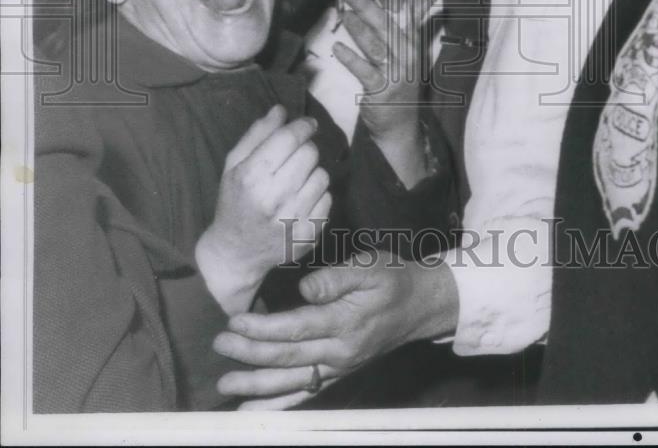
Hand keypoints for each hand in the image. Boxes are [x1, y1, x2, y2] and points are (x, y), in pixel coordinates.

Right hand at [196, 105, 331, 314]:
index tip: (309, 124)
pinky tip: (300, 201)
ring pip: (322, 175)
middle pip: (310, 154)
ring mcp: (294, 219)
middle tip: (295, 156)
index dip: (303, 126)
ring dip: (312, 173)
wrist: (236, 253)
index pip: (290, 139)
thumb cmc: (234, 202)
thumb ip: (257, 135)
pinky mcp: (309, 234)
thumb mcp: (234, 165)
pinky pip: (328, 199)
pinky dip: (317, 196)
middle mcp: (274, 198)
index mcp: (252, 177)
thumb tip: (281, 110)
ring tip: (295, 181)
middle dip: (305, 149)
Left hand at [213, 252, 458, 405]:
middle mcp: (340, 352)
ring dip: (257, 385)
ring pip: (292, 381)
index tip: (235, 322)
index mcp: (345, 322)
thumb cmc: (393, 278)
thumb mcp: (369, 265)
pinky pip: (306, 394)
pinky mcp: (339, 373)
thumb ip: (336, 278)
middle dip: (250, 354)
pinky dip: (279, 404)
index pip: (294, 329)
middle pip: (287, 358)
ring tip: (227, 385)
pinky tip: (254, 409)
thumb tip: (305, 290)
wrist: (421, 304)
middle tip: (219, 346)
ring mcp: (339, 367)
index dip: (262, 328)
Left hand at [334, 0, 435, 135]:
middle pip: (387, 26)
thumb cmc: (401, 79)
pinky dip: (351, 59)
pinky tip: (337, 48)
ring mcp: (395, 73)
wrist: (401, 123)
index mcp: (414, 42)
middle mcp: (408, 55)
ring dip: (358, 28)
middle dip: (367, 6)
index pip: (406, 14)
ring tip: (343, 13)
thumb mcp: (411, 50)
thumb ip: (414, 21)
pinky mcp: (381, 91)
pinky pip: (365, 71)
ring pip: (375, 46)